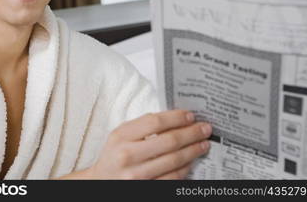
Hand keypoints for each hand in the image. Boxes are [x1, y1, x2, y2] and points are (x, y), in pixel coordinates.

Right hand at [88, 109, 211, 178]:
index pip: (155, 122)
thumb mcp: (120, 135)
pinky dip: (185, 169)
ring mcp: (136, 176)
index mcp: (121, 136)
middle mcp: (127, 156)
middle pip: (169, 141)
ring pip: (174, 161)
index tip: (190, 116)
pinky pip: (172, 178)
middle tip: (205, 129)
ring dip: (193, 151)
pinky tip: (191, 161)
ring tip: (203, 144)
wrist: (101, 182)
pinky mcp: (145, 189)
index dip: (176, 118)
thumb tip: (174, 118)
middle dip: (191, 134)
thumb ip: (141, 126)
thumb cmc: (114, 155)